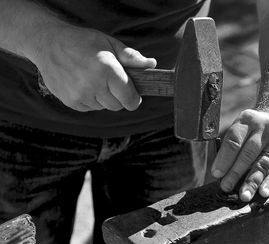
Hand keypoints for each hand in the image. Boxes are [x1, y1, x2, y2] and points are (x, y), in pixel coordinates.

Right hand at [31, 24, 155, 111]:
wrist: (48, 44)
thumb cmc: (84, 42)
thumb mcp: (110, 44)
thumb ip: (132, 58)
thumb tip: (152, 64)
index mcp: (107, 70)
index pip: (130, 99)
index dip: (135, 99)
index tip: (134, 95)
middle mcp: (93, 85)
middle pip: (118, 105)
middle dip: (120, 97)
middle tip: (113, 82)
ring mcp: (80, 95)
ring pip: (104, 107)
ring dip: (105, 98)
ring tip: (96, 80)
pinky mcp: (70, 102)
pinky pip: (90, 108)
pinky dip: (92, 100)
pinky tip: (85, 84)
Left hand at [211, 109, 268, 201]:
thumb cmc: (253, 130)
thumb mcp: (241, 127)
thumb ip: (230, 145)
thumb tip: (218, 173)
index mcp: (247, 120)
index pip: (234, 140)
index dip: (224, 158)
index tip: (216, 174)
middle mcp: (264, 128)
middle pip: (248, 153)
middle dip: (235, 172)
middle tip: (226, 187)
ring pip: (263, 163)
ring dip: (252, 182)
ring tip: (244, 195)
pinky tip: (263, 192)